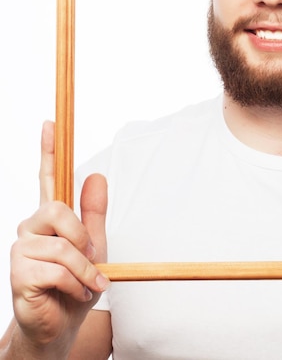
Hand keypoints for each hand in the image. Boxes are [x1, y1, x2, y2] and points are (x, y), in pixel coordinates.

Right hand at [8, 121, 108, 355]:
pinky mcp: (18, 272)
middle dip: (82, 236)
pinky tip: (73, 294)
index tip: (49, 123)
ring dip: (84, 268)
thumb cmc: (76, 284)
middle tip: (91, 258)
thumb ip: (94, 212)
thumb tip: (96, 176)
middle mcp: (32, 228)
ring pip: (62, 245)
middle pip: (58, 210)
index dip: (48, 151)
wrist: (62, 325)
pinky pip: (57, 269)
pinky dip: (76, 284)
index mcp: (51, 218)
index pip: (48, 178)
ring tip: (88, 283)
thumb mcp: (95, 245)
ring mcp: (22, 249)